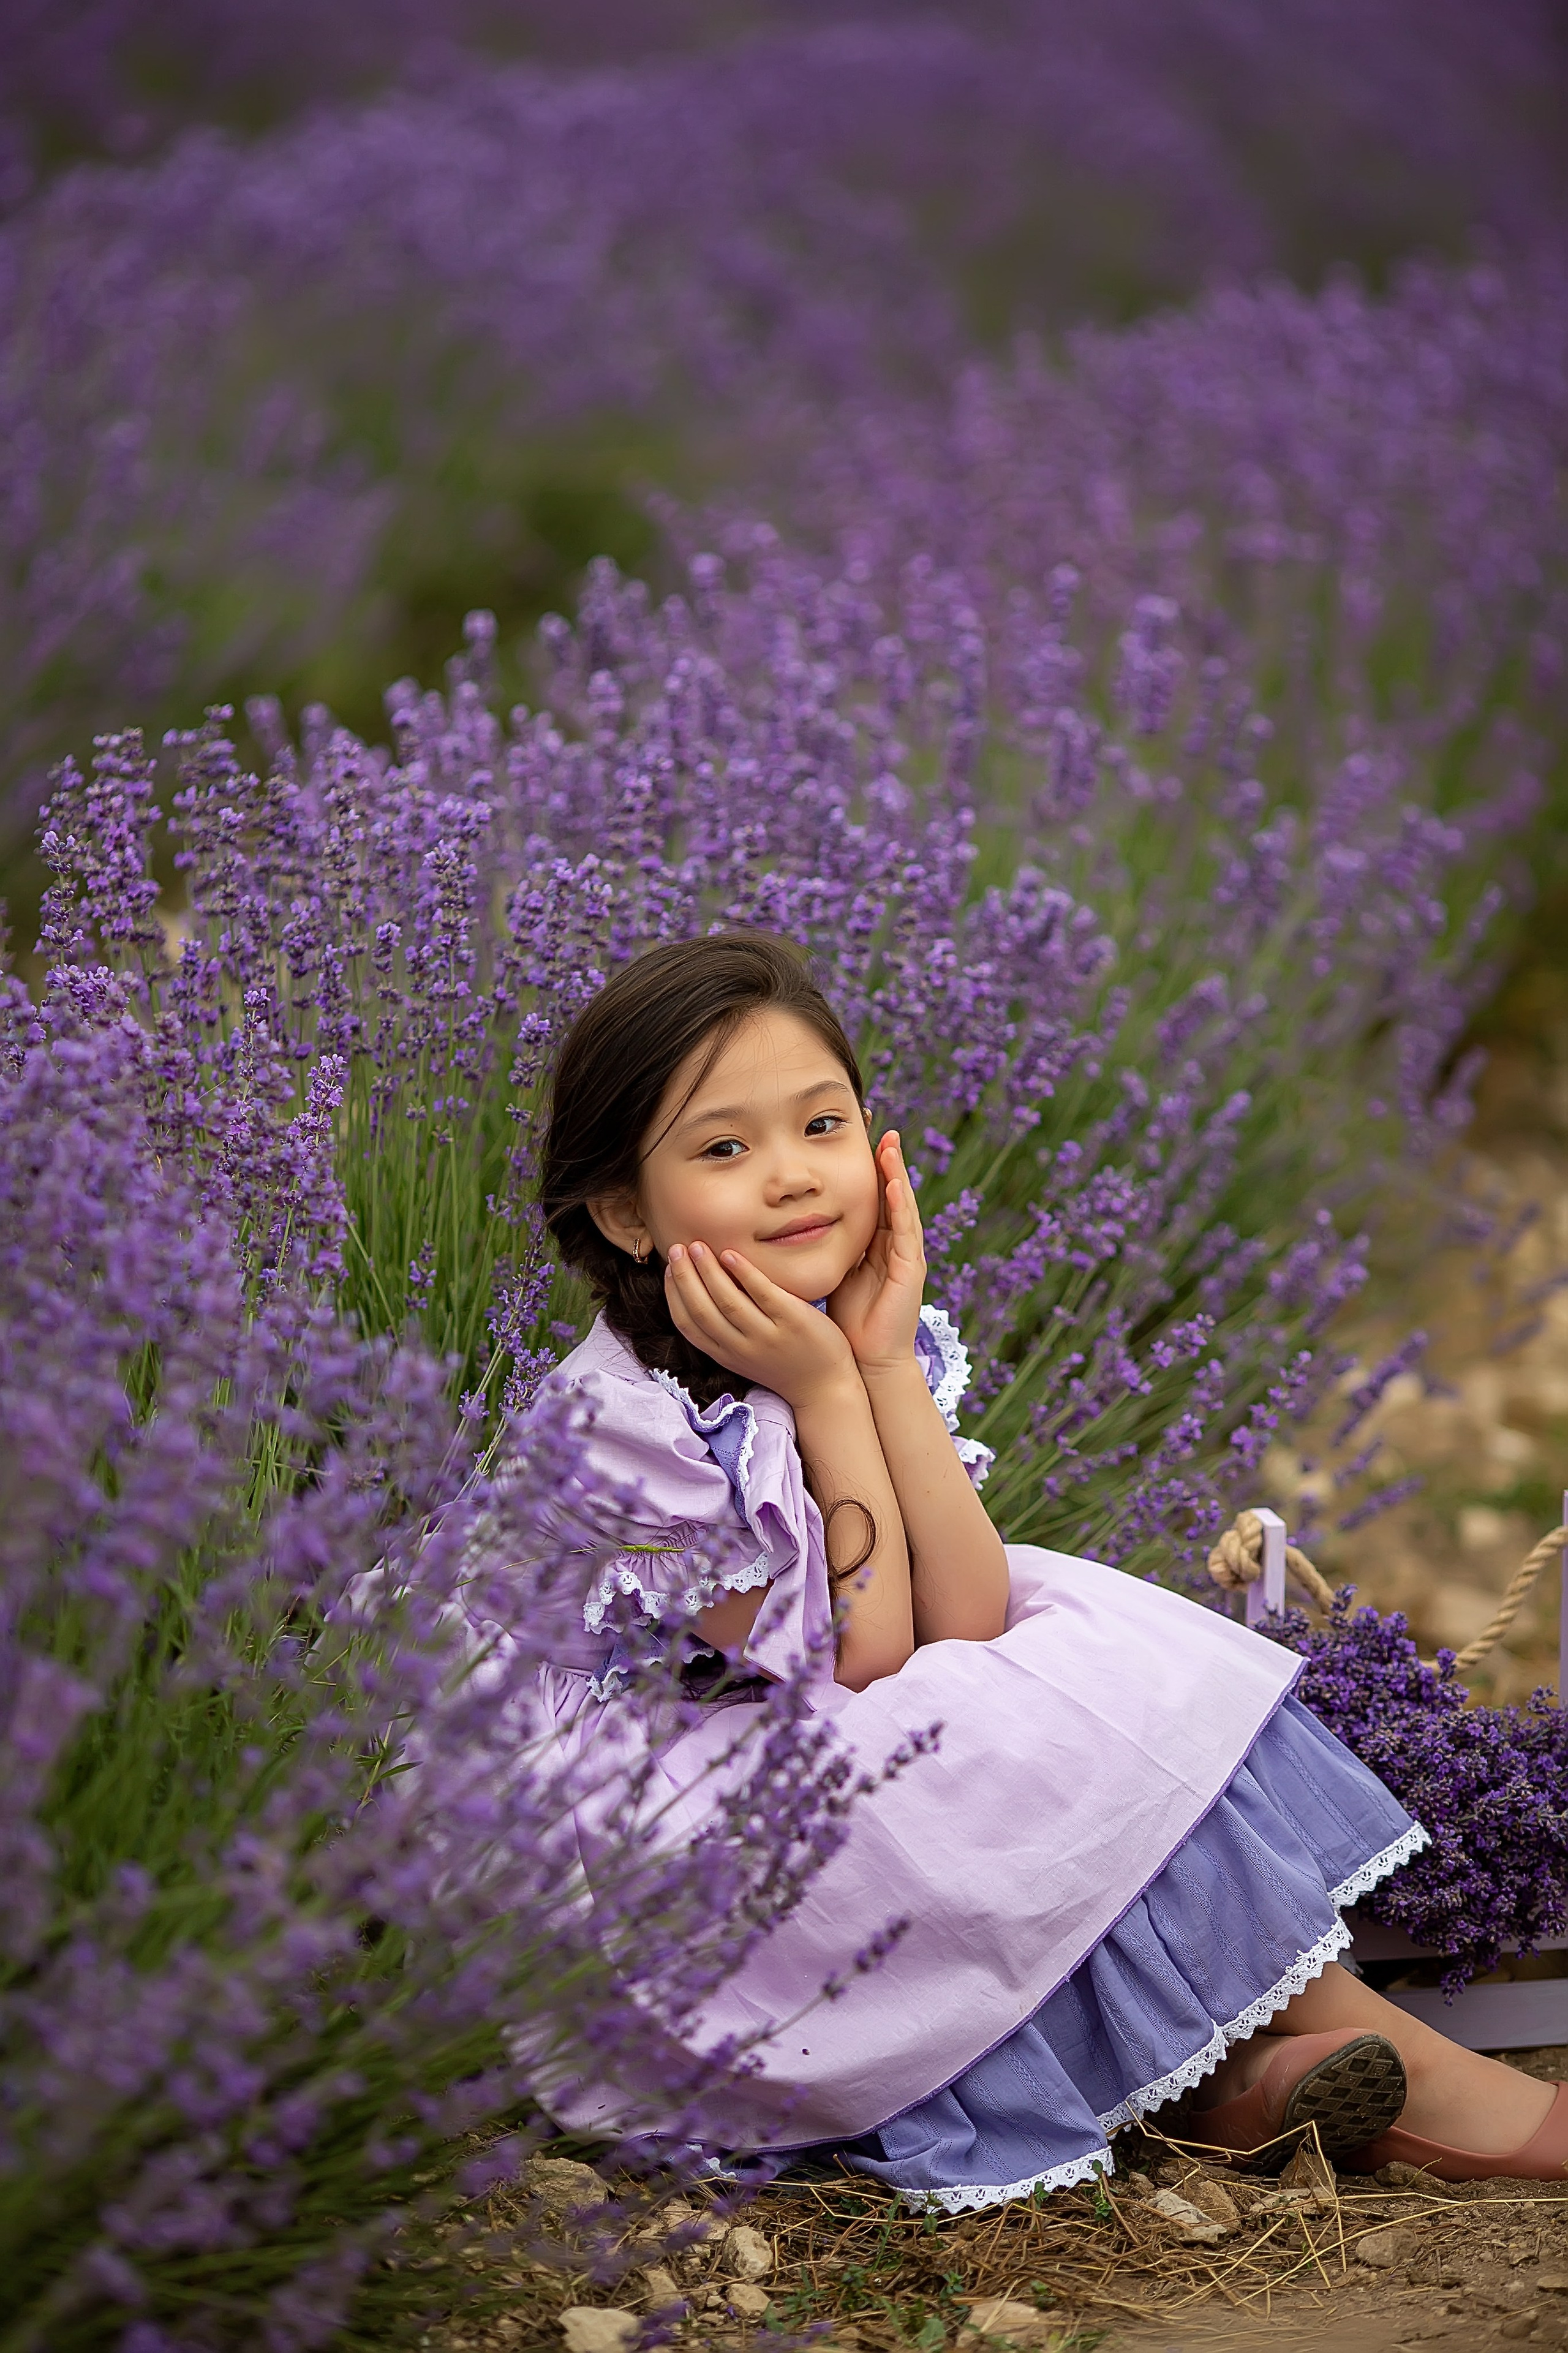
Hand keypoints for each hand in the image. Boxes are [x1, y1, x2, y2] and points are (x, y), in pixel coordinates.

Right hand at [664, 1240, 858, 1409]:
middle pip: (702, 1310)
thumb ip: (726, 1330)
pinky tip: (730, 1254)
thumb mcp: (745, 1355)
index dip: (673, 1295)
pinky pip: (763, 1294)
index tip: (669, 1269)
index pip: (687, 1324)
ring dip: (708, 1271)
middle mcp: (741, 1348)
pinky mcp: (792, 1323)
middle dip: (685, 1277)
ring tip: (697, 1246)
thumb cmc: (784, 1363)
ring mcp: (767, 1337)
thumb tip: (703, 1290)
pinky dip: (744, 1273)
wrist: (825, 1388)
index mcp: (725, 1355)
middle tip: (677, 1248)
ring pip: (728, 1301)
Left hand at [825, 1130, 925, 1377]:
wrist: (868, 1359)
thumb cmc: (848, 1321)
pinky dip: (900, 1205)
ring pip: (902, 1205)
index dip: (869, 1169)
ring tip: (889, 1143)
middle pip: (891, 1194)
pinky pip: (906, 1230)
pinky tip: (892, 1183)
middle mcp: (896, 1245)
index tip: (858, 1138)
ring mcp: (907, 1255)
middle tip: (880, 1128)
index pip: (874, 1198)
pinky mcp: (911, 1268)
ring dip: (896, 1173)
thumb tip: (794, 1224)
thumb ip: (827, 1247)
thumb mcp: (834, 1272)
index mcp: (878, 1245)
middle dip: (887, 1160)